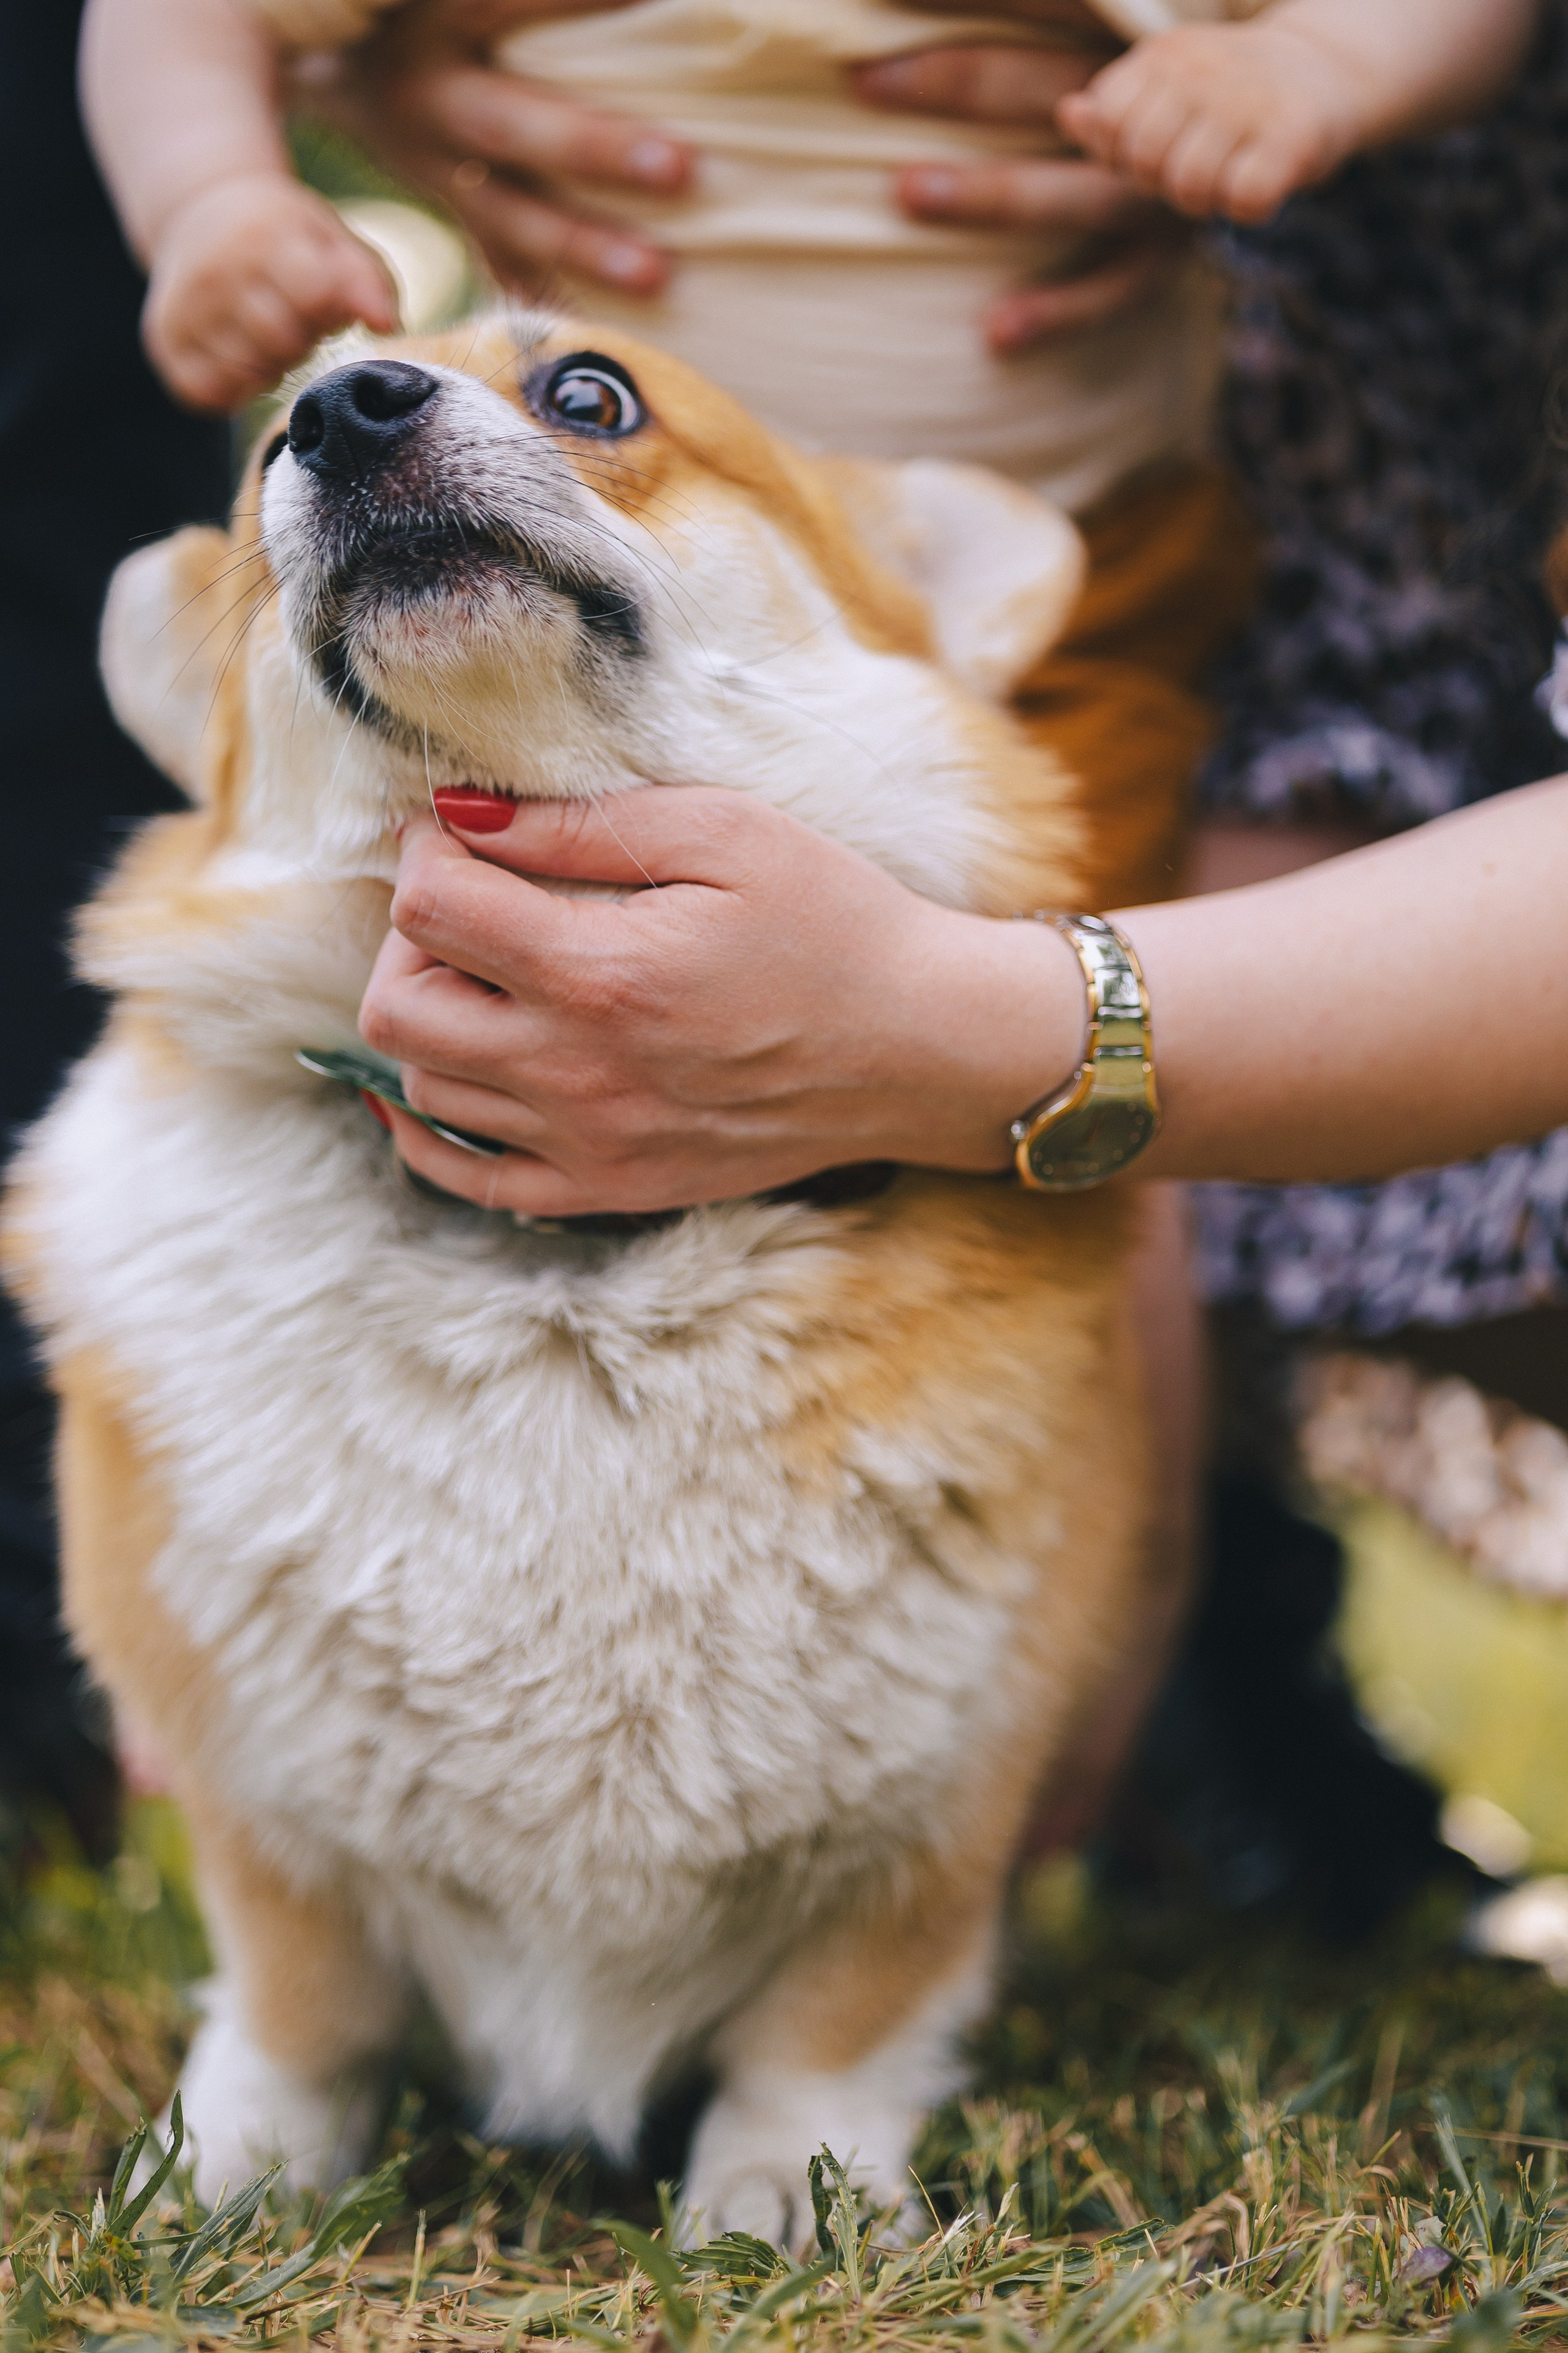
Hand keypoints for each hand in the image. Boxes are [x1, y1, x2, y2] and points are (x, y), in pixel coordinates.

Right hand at [144, 173, 398, 410]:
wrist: (201, 214)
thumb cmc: (286, 239)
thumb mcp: (332, 241)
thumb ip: (366, 280)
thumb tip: (386, 325)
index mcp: (262, 236)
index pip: (311, 296)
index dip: (326, 312)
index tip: (320, 303)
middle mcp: (213, 271)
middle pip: (281, 343)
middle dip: (300, 341)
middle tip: (294, 322)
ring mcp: (183, 308)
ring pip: (245, 374)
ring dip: (269, 367)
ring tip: (267, 336)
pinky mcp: (164, 341)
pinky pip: (210, 394)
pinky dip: (236, 388)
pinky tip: (242, 359)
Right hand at [311, 0, 689, 298]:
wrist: (340, 69)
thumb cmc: (421, 7)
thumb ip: (524, 4)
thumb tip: (635, 2)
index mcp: (437, 18)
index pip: (504, 3)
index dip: (574, 7)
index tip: (648, 7)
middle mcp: (432, 96)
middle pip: (511, 125)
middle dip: (593, 148)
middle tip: (678, 167)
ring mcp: (438, 170)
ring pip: (510, 217)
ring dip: (583, 249)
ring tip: (657, 274)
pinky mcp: (456, 217)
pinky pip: (504, 267)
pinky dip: (553, 300)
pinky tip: (609, 334)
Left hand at [357, 790, 1081, 1216]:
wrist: (921, 1048)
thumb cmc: (834, 924)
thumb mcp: (724, 832)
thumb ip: (582, 824)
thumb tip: (459, 812)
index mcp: (602, 973)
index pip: (430, 905)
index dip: (427, 848)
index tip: (462, 829)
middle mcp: (578, 1072)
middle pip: (399, 1004)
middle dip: (410, 936)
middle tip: (471, 903)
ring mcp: (589, 1143)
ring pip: (423, 1085)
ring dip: (430, 1016)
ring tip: (488, 975)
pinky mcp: (609, 1187)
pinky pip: (468, 1178)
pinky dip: (428, 1128)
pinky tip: (443, 1076)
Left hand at [851, 27, 1189, 352]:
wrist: (1275, 122)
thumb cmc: (1157, 79)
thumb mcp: (1116, 35)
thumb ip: (1051, 18)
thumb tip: (906, 0)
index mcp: (1127, 37)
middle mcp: (1140, 109)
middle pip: (1042, 86)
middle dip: (953, 81)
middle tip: (864, 82)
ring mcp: (1154, 189)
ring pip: (1071, 192)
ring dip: (989, 192)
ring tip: (905, 191)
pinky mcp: (1161, 257)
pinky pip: (1108, 289)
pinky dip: (1056, 311)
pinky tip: (994, 331)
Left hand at [1057, 22, 1358, 223]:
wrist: (1326, 72)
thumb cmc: (1228, 99)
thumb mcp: (1165, 97)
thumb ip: (1111, 115)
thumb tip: (1070, 113)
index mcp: (1163, 56)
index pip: (1110, 125)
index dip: (1128, 152)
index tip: (1165, 141)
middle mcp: (1202, 68)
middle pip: (1143, 162)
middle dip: (1165, 179)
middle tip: (1203, 159)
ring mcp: (1249, 99)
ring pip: (1189, 187)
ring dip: (1210, 196)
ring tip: (1234, 166)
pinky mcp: (1294, 135)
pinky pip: (1244, 201)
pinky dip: (1252, 206)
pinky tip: (1266, 180)